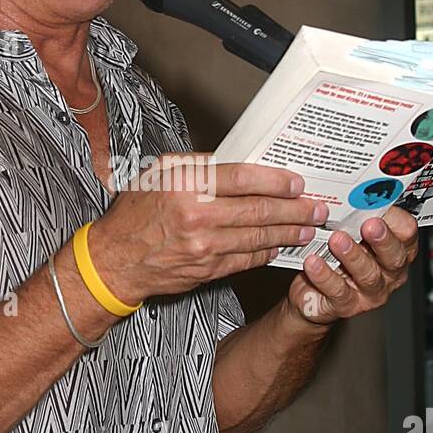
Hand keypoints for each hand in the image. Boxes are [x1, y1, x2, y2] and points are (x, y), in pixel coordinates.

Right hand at [88, 154, 326, 305]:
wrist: (114, 260)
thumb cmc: (136, 211)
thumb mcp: (160, 173)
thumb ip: (200, 166)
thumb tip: (241, 161)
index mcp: (186, 184)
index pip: (244, 178)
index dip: (276, 181)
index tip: (297, 183)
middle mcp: (197, 216)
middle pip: (259, 211)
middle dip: (295, 210)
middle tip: (317, 208)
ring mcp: (204, 247)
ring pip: (258, 238)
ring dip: (288, 233)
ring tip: (308, 227)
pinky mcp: (207, 271)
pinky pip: (246, 260)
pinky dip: (267, 253)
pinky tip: (281, 246)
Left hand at [286, 205, 417, 328]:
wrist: (313, 294)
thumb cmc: (335, 257)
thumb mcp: (349, 233)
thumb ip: (355, 216)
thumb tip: (352, 189)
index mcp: (395, 248)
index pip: (406, 232)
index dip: (395, 219)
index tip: (380, 204)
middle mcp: (389, 272)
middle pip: (395, 256)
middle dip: (383, 239)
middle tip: (369, 225)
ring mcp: (371, 291)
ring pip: (368, 274)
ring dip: (353, 255)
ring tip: (337, 240)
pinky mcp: (348, 305)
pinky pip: (339, 291)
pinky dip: (325, 276)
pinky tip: (313, 262)